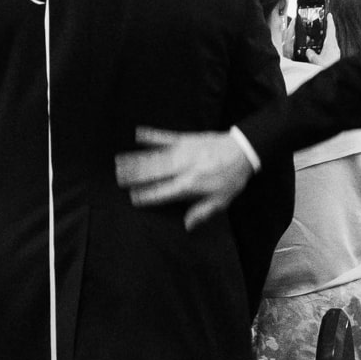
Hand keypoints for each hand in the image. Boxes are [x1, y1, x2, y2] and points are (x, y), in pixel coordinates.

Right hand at [117, 127, 256, 228]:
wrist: (244, 151)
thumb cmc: (232, 178)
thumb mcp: (221, 201)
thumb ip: (202, 213)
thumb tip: (186, 226)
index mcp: (190, 185)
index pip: (163, 192)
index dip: (147, 196)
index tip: (132, 198)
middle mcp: (183, 168)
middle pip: (153, 173)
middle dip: (134, 176)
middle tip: (116, 178)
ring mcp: (183, 152)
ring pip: (155, 156)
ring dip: (135, 159)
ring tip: (118, 161)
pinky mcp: (185, 138)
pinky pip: (165, 136)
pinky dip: (151, 135)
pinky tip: (137, 133)